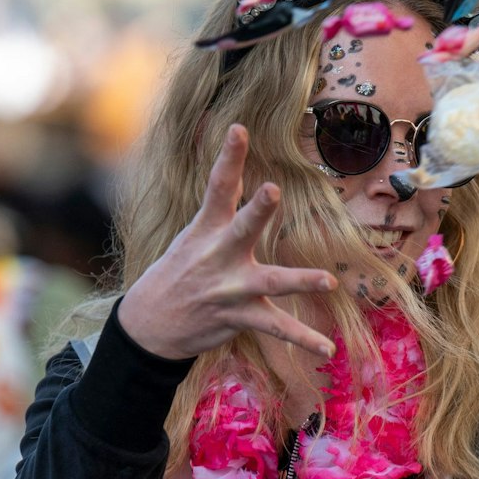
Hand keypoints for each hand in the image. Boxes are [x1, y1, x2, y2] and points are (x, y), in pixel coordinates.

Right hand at [118, 125, 338, 360]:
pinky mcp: (240, 316)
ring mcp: (231, 288)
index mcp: (207, 229)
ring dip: (300, 281)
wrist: (149, 324)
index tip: (240, 128)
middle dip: (257, 210)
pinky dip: (303, 339)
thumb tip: (233, 168)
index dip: (229, 157)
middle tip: (272, 190)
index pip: (218, 186)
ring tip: (329, 282)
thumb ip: (220, 206)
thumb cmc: (179, 272)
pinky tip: (328, 350)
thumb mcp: (191, 236)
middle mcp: (220, 255)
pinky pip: (277, 328)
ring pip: (271, 281)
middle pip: (243, 227)